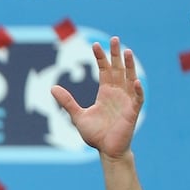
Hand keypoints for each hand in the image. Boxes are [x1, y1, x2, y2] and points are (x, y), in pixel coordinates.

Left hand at [50, 37, 141, 159]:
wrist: (106, 150)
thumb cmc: (95, 134)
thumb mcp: (77, 115)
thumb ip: (67, 101)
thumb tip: (52, 88)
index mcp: (105, 93)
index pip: (104, 70)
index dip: (100, 58)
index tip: (95, 44)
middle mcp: (116, 94)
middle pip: (117, 70)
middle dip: (116, 55)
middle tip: (114, 39)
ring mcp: (126, 101)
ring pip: (129, 79)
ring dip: (129, 66)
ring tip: (127, 51)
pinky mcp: (132, 112)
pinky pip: (137, 98)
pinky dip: (137, 90)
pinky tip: (135, 81)